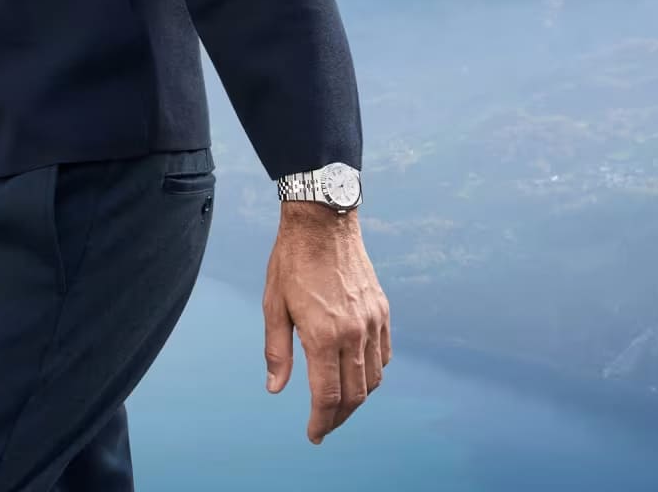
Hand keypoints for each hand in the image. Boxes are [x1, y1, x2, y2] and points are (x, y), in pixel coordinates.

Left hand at [262, 204, 389, 443]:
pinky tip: (357, 375)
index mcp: (323, 335)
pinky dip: (373, 373)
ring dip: (358, 399)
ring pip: (373, 378)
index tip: (313, 435)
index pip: (327, 396)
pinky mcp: (381, 310)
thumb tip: (275, 389)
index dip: (321, 422)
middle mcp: (353, 333)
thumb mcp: (273, 305)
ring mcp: (372, 322)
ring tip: (339, 406)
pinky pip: (384, 355)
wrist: (323, 222)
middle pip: (355, 395)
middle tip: (324, 427)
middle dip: (339, 418)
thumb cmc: (292, 262)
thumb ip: (277, 351)